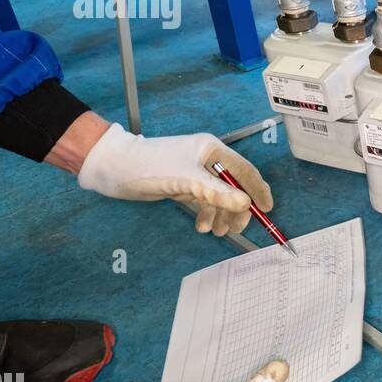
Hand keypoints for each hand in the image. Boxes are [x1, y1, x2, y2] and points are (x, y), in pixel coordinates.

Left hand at [76, 122, 272, 235]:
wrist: (114, 169)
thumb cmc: (150, 167)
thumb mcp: (187, 181)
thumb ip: (218, 193)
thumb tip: (246, 204)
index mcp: (212, 150)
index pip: (244, 170)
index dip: (257, 190)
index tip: (267, 209)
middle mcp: (206, 160)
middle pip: (233, 187)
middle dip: (235, 209)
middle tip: (235, 228)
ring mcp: (195, 173)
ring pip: (218, 197)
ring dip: (219, 215)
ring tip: (216, 232)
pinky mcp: (183, 184)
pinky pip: (203, 201)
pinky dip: (205, 214)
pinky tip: (201, 226)